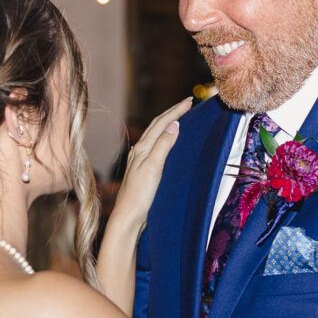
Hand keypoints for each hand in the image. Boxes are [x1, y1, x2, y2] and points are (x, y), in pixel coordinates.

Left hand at [112, 99, 192, 228]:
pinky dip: (162, 138)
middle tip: (187, 103)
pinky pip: (154, 146)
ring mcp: (139, 160)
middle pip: (156, 126)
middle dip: (172, 113)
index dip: (175, 111)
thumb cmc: (140, 194)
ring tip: (178, 117)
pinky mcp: (142, 170)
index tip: (190, 101)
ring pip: (154, 135)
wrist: (128, 217)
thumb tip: (174, 124)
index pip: (161, 123)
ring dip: (166, 123)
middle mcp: (139, 151)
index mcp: (143, 148)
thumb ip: (163, 145)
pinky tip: (162, 142)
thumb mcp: (153, 168)